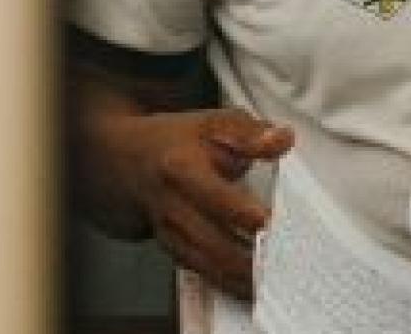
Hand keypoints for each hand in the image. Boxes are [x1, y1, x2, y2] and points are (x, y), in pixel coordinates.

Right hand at [106, 108, 292, 300]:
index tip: (267, 221)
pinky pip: (202, 272)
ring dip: (240, 278)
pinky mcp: (173, 250)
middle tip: (283, 262)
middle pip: (210, 241)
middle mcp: (171, 206)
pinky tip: (253, 288)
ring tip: (274, 281)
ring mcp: (169, 233)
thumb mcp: (214, 123)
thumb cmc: (179, 141)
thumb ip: (251, 133)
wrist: (127, 162)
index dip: (241, 211)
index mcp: (180, 169)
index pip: (213, 196)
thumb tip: (283, 140)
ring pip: (207, 264)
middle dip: (247, 257)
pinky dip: (228, 283)